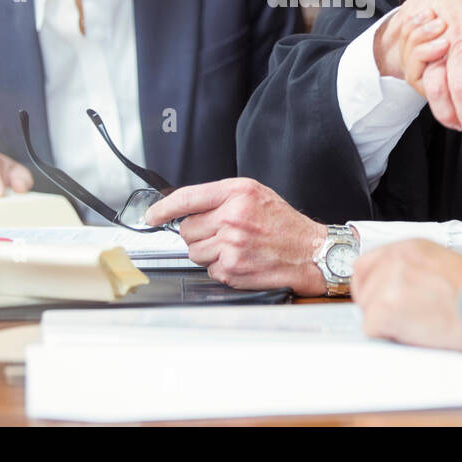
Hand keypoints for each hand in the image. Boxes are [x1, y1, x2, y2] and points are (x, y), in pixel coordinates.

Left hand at [144, 178, 327, 295]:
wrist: (309, 252)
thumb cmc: (284, 224)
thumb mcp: (256, 195)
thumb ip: (221, 198)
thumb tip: (185, 207)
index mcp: (237, 192)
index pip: (187, 197)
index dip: (163, 207)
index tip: (152, 215)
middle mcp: (232, 216)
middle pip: (187, 229)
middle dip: (198, 233)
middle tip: (222, 233)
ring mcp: (231, 244)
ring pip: (194, 252)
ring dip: (208, 252)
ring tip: (235, 247)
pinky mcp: (232, 268)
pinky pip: (208, 269)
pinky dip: (220, 267)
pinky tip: (240, 260)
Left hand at [351, 240, 461, 351]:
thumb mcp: (444, 263)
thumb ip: (415, 270)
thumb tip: (398, 288)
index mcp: (410, 247)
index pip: (366, 263)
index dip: (367, 286)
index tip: (373, 301)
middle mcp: (396, 259)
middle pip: (364, 288)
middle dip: (377, 308)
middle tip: (400, 320)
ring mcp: (388, 282)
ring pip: (368, 311)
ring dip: (387, 324)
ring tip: (418, 325)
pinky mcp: (386, 307)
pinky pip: (372, 329)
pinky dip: (388, 337)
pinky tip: (413, 333)